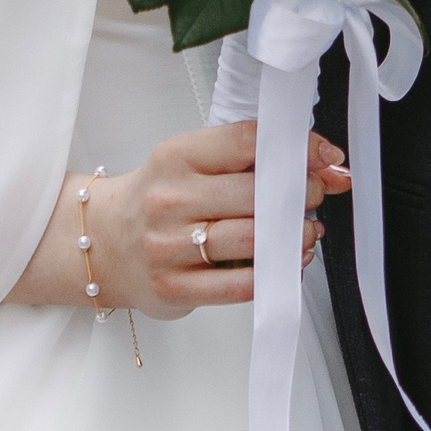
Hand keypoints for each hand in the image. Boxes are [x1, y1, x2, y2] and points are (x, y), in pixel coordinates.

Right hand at [86, 122, 350, 319]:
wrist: (103, 242)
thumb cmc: (157, 200)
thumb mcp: (193, 164)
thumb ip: (251, 161)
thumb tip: (327, 164)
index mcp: (175, 157)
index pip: (246, 142)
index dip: (296, 148)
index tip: (324, 157)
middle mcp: (169, 200)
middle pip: (255, 195)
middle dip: (301, 195)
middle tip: (313, 196)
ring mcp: (168, 247)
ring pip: (252, 240)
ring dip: (294, 237)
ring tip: (304, 231)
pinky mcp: (173, 288)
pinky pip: (240, 285)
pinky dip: (274, 273)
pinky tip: (285, 261)